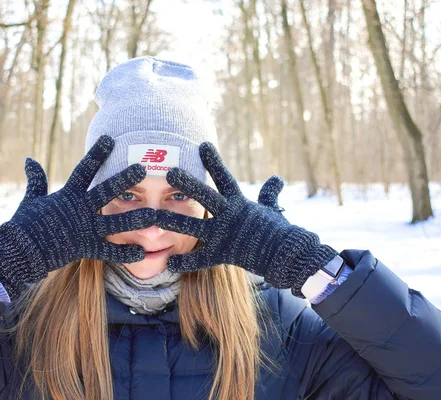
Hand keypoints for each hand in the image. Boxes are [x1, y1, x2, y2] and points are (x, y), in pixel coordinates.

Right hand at [0, 136, 155, 298]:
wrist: (17, 252)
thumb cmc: (24, 225)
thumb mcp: (32, 199)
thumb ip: (36, 181)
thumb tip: (29, 160)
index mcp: (67, 195)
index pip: (84, 169)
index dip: (97, 153)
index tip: (110, 138)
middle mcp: (79, 209)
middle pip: (105, 191)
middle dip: (124, 179)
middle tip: (142, 167)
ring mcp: (84, 229)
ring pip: (114, 222)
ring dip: (135, 218)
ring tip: (154, 214)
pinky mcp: (85, 248)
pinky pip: (109, 251)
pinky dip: (125, 252)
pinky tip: (143, 252)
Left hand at [155, 142, 335, 295]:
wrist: (287, 254)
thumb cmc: (279, 231)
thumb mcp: (272, 209)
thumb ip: (269, 194)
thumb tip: (277, 178)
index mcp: (239, 203)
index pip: (224, 177)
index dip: (214, 161)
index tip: (202, 144)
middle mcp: (229, 215)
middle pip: (206, 196)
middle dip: (187, 184)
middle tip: (169, 172)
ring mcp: (224, 234)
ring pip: (194, 226)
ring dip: (173, 221)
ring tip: (153, 216)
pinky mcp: (223, 254)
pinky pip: (200, 259)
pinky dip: (185, 261)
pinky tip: (168, 261)